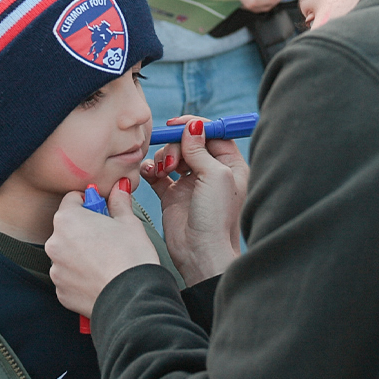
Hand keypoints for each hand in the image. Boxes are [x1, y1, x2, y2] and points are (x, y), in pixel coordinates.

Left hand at [46, 179, 158, 316]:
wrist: (132, 298)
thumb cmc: (131, 257)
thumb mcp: (129, 222)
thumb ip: (119, 201)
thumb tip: (119, 187)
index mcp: (67, 219)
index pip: (72, 199)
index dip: (90, 203)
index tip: (102, 212)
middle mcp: (54, 243)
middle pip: (68, 227)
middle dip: (84, 230)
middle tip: (108, 238)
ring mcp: (56, 269)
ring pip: (67, 253)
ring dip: (81, 254)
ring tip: (105, 261)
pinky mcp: (60, 291)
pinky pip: (68, 277)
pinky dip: (80, 276)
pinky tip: (99, 277)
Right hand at [142, 116, 245, 284]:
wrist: (201, 253)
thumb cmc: (216, 217)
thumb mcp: (215, 176)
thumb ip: (201, 149)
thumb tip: (192, 125)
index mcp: (229, 165)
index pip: (212, 134)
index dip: (195, 127)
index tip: (178, 125)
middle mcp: (210, 172)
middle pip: (189, 143)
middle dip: (176, 145)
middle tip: (172, 161)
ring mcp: (190, 183)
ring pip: (172, 156)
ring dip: (163, 157)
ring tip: (162, 171)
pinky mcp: (172, 195)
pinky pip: (158, 174)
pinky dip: (151, 169)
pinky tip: (149, 173)